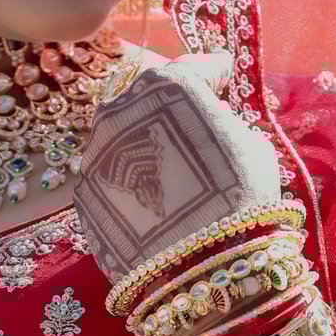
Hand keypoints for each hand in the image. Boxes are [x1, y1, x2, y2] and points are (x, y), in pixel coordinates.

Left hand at [72, 47, 279, 284]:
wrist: (196, 267)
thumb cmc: (239, 197)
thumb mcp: (251, 146)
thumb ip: (226, 122)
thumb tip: (215, 118)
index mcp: (167, 88)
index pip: (194, 68)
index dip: (214, 72)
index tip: (224, 75)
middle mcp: (120, 110)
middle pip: (147, 97)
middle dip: (170, 106)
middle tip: (194, 122)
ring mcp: (95, 152)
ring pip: (122, 136)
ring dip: (144, 142)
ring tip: (171, 167)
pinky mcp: (83, 193)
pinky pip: (111, 175)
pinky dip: (129, 179)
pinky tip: (151, 198)